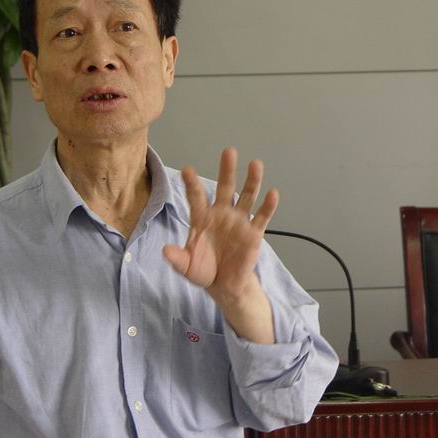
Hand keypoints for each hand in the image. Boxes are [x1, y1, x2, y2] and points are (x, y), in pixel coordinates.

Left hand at [163, 147, 278, 312]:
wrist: (224, 285)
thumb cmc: (203, 270)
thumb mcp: (186, 267)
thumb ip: (177, 258)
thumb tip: (166, 250)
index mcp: (202, 218)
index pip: (196, 197)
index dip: (192, 184)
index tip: (187, 170)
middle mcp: (221, 214)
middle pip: (225, 188)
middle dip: (227, 170)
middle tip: (229, 152)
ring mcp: (239, 221)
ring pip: (247, 196)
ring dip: (252, 181)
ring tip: (255, 164)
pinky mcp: (253, 233)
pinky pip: (262, 217)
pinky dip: (268, 206)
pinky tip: (272, 193)